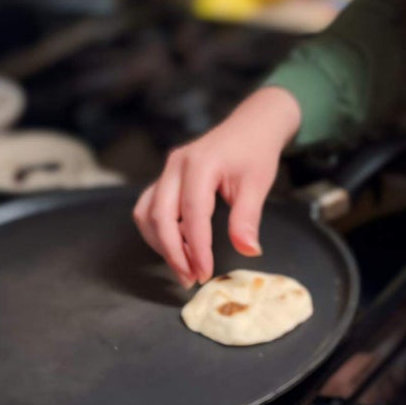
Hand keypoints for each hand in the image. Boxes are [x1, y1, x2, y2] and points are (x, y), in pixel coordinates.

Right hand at [132, 85, 301, 286]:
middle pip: (160, 216)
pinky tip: (179, 247)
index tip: (205, 274)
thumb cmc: (255, 152)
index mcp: (199, 165)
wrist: (251, 125)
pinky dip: (159, 231)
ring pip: (147, 214)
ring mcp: (167, 171)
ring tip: (184, 267)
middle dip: (173, 252)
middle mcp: (175, 166)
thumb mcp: (258, 184)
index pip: (192, 215)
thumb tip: (248, 251)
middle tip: (190, 279)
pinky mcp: (166, 178)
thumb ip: (247, 218)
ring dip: (161, 244)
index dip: (196, 248)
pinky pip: (149, 208)